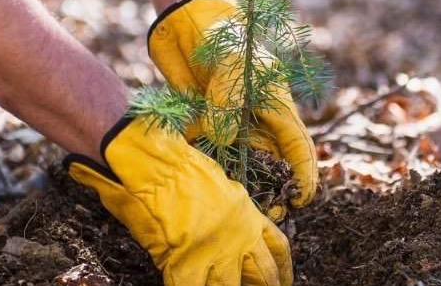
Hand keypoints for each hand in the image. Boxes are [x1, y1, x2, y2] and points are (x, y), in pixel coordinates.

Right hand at [66, 117, 292, 285]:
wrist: (157, 167)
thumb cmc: (181, 167)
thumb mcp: (218, 186)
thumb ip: (229, 211)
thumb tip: (228, 224)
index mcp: (248, 215)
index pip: (277, 248)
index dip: (282, 268)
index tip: (282, 279)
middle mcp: (240, 237)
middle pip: (263, 275)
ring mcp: (217, 254)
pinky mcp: (189, 266)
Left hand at [147, 0, 317, 218]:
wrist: (187, 21)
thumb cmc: (223, 37)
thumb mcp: (230, 66)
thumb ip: (228, 105)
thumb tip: (224, 141)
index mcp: (276, 105)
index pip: (297, 147)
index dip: (303, 175)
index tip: (300, 200)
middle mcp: (257, 119)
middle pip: (271, 164)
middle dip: (271, 191)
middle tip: (266, 216)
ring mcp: (230, 122)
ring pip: (239, 162)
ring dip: (238, 183)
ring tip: (236, 206)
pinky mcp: (203, 121)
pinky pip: (207, 150)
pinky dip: (204, 162)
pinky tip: (200, 176)